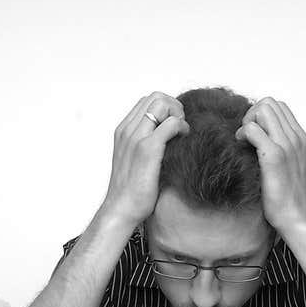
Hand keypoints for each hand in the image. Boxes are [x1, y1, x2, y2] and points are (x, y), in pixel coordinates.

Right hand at [101, 91, 189, 224]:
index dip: (166, 108)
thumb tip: (168, 137)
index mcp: (123, 131)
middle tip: (181, 128)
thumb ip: (146, 144)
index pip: (147, 101)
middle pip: (155, 97)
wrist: (121, 209)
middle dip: (174, 107)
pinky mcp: (148, 149)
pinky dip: (182, 127)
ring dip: (178, 114)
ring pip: (162, 104)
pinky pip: (171, 124)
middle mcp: (127, 130)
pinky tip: (184, 140)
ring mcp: (136, 138)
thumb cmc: (132, 191)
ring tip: (182, 134)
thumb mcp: (136, 160)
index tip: (174, 126)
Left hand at [235, 98, 305, 233]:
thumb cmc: (290, 197)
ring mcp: (286, 146)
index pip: (279, 107)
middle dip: (252, 114)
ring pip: (262, 109)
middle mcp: (295, 138)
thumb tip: (266, 140)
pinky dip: (243, 133)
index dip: (261, 115)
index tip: (254, 135)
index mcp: (300, 138)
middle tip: (246, 137)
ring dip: (248, 121)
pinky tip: (241, 147)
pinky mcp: (274, 156)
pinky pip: (253, 129)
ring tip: (244, 141)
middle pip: (269, 103)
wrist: (296, 217)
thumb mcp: (292, 166)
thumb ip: (284, 149)